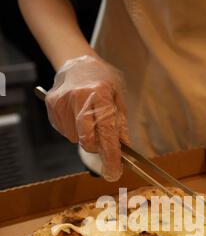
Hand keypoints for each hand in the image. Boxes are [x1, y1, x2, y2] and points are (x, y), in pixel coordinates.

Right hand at [45, 55, 128, 180]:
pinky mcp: (52, 107)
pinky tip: (77, 115)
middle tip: (104, 145)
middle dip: (97, 149)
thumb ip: (121, 125)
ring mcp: (63, 102)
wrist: (77, 63)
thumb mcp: (119, 98)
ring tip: (89, 117)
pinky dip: (75, 131)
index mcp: (101, 93)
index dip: (111, 156)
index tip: (114, 172)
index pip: (107, 133)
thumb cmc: (102, 82)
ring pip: (76, 138)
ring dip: (86, 136)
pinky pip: (66, 132)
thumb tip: (124, 152)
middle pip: (87, 141)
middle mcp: (79, 97)